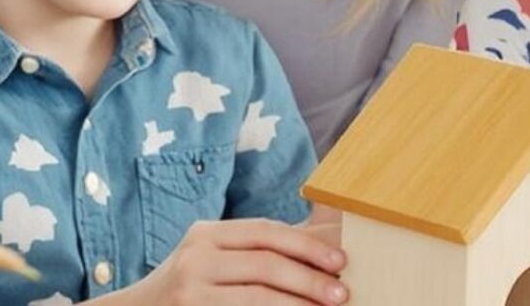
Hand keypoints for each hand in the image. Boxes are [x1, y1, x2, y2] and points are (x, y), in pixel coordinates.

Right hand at [119, 218, 348, 305]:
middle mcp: (196, 256)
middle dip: (309, 278)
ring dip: (299, 304)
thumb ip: (253, 248)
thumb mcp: (210, 256)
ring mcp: (192, 290)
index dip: (306, 245)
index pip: (264, 231)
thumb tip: (319, 235)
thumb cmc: (188, 287)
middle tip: (342, 293)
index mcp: (206, 234)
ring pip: (259, 296)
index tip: (340, 261)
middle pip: (265, 263)